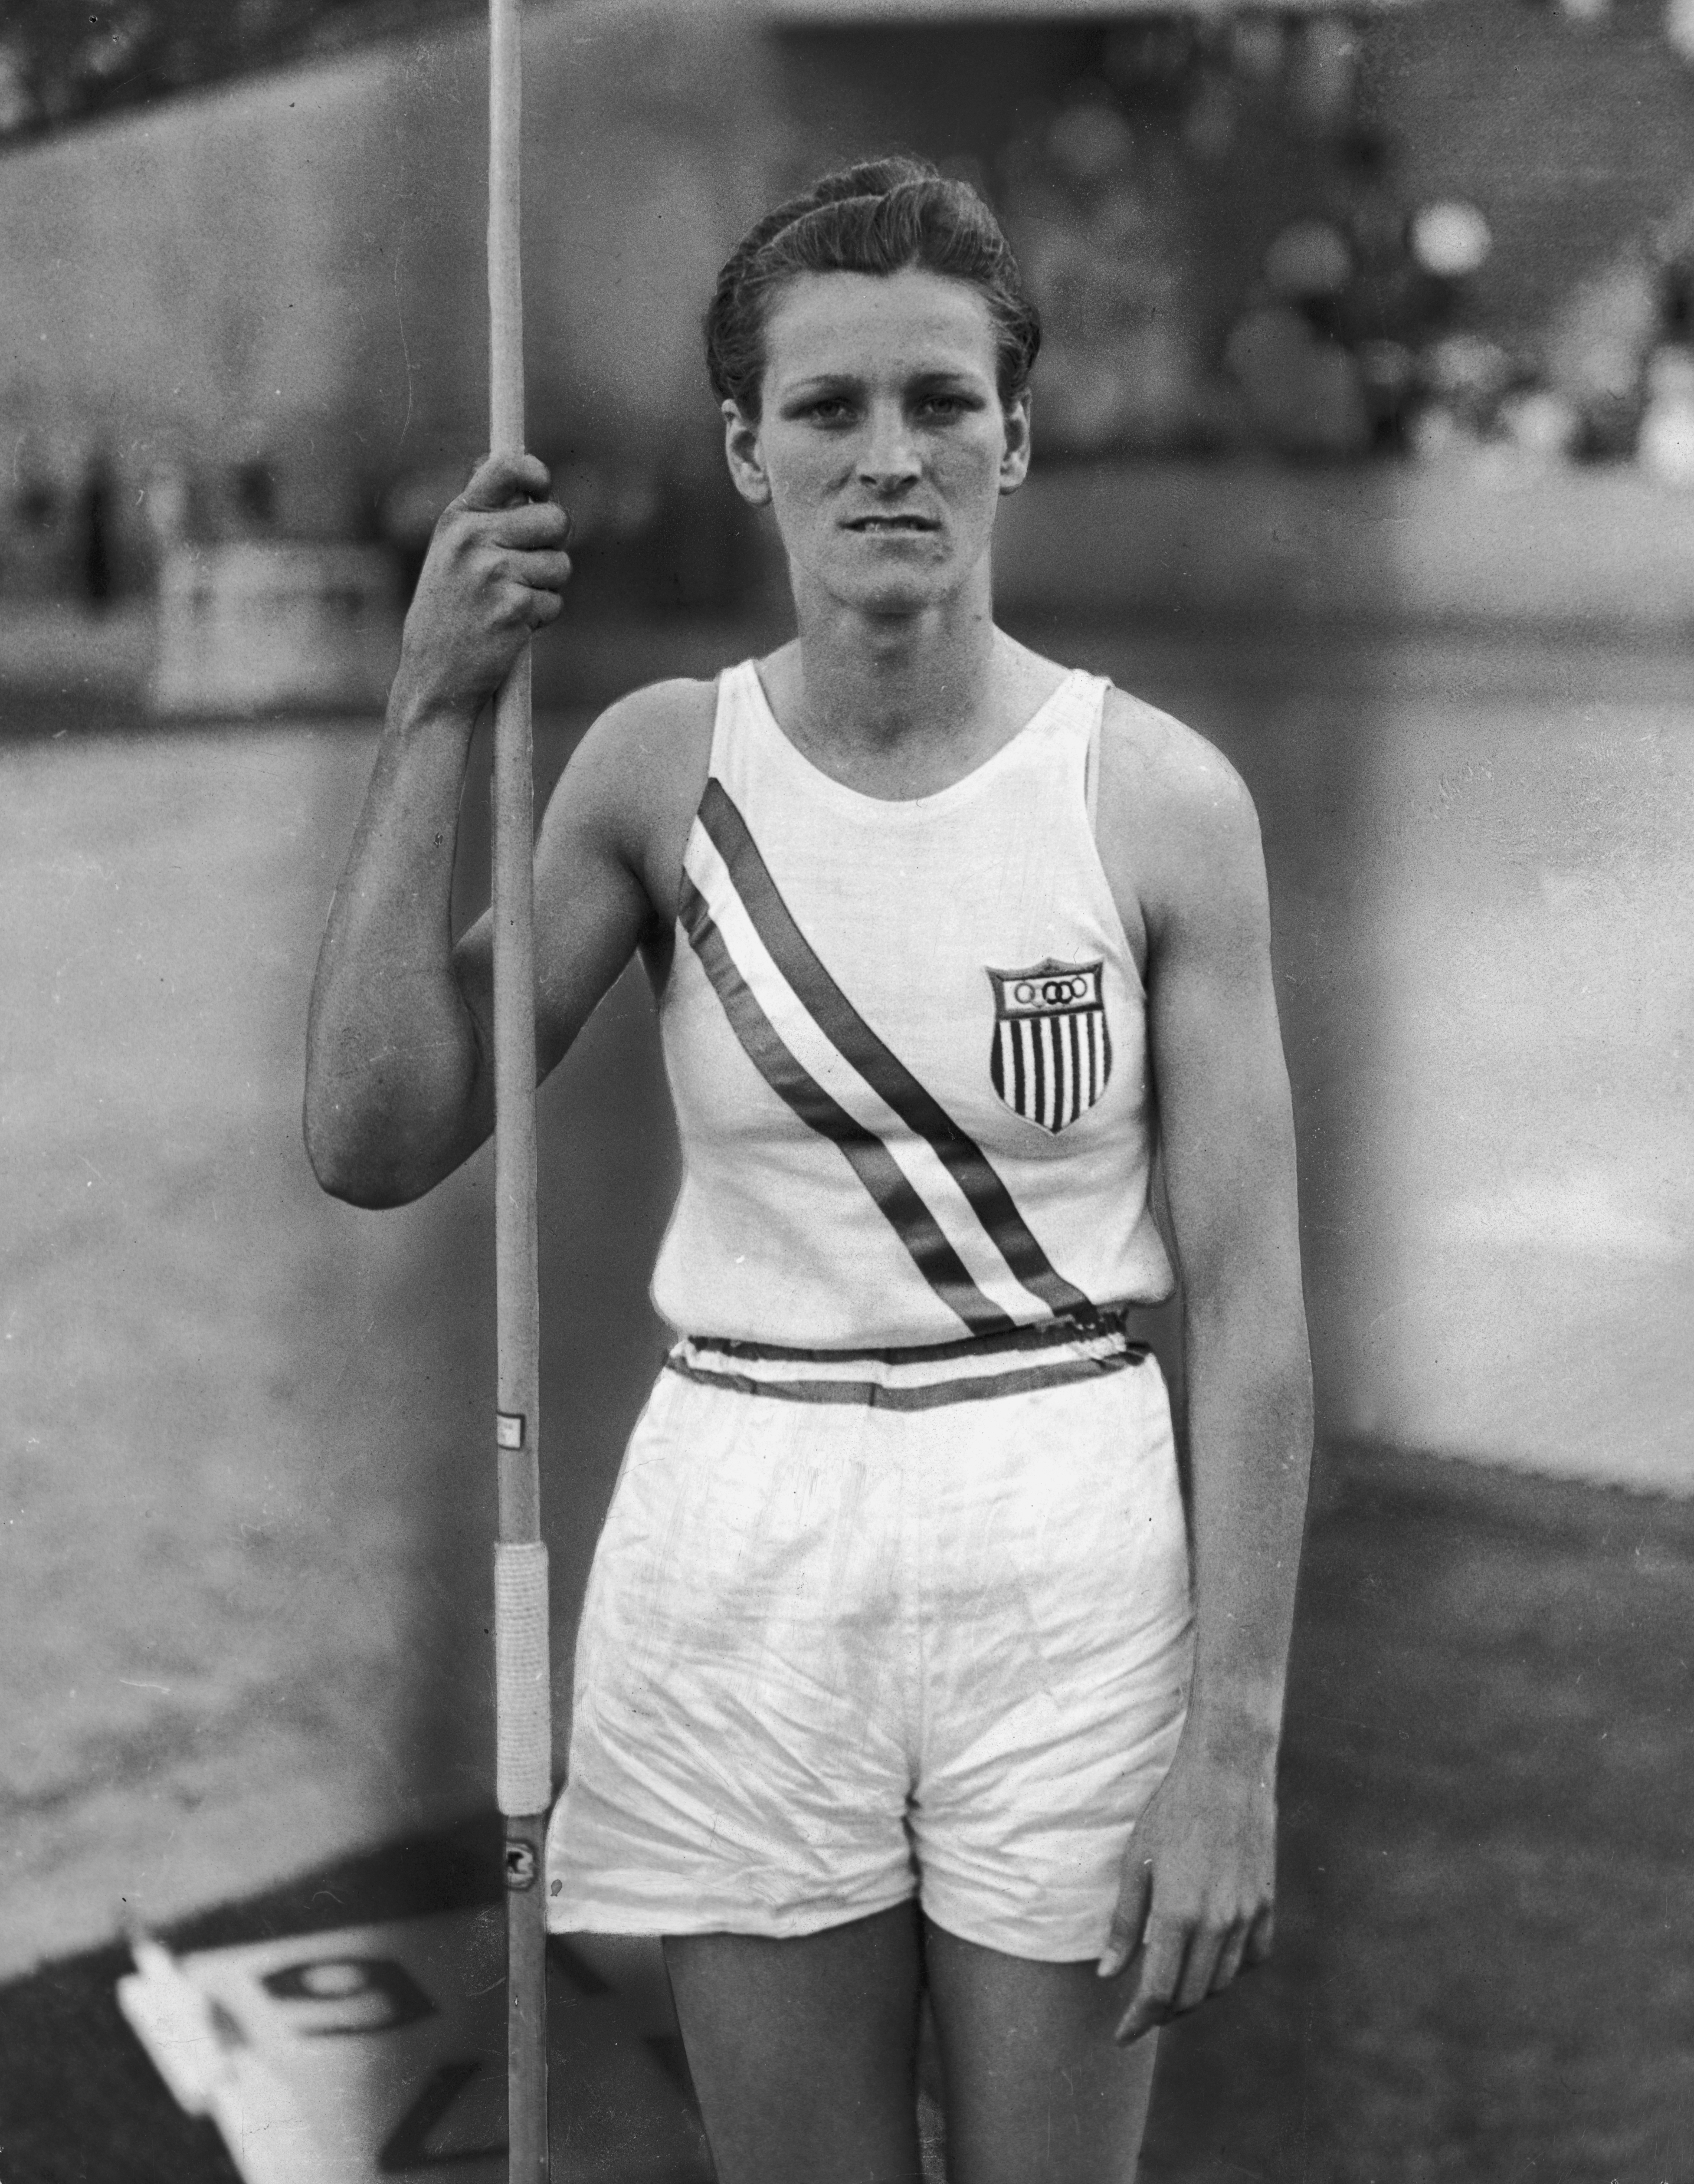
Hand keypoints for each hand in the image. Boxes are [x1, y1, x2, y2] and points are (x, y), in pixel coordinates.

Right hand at [394, 451, 572, 718]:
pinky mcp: (514, 608)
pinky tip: (510, 628)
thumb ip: (484, 516)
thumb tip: (527, 479)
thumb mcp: (450, 554)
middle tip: (531, 568)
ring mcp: (494, 573)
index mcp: (457, 519)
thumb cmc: (447, 615)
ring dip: (547, 588)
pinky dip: (541, 619)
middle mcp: (473, 539)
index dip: (537, 474)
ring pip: (560, 565)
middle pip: (555, 519)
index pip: (507, 468)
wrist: (434, 677)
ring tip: (511, 604)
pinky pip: (554, 602)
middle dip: (553, 545)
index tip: (543, 490)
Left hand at [1096, 1739, 1276, 2043]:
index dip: (1138, 2021)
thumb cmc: (1172, 1812)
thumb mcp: (1136, 1863)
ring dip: (1196, 1995)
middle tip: (1142, 2013)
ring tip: (1172, 1989)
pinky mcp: (1267, 1904)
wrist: (1227, 1772)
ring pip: (1222, 1982)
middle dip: (1164, 2013)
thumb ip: (1125, 1924)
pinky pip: (1253, 1958)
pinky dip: (1230, 1971)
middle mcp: (1218, 1923)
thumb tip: (1108, 1974)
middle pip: (1192, 1996)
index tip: (1122, 2035)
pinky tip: (1211, 1964)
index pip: (1159, 1992)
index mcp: (1179, 1914)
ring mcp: (1248, 1915)